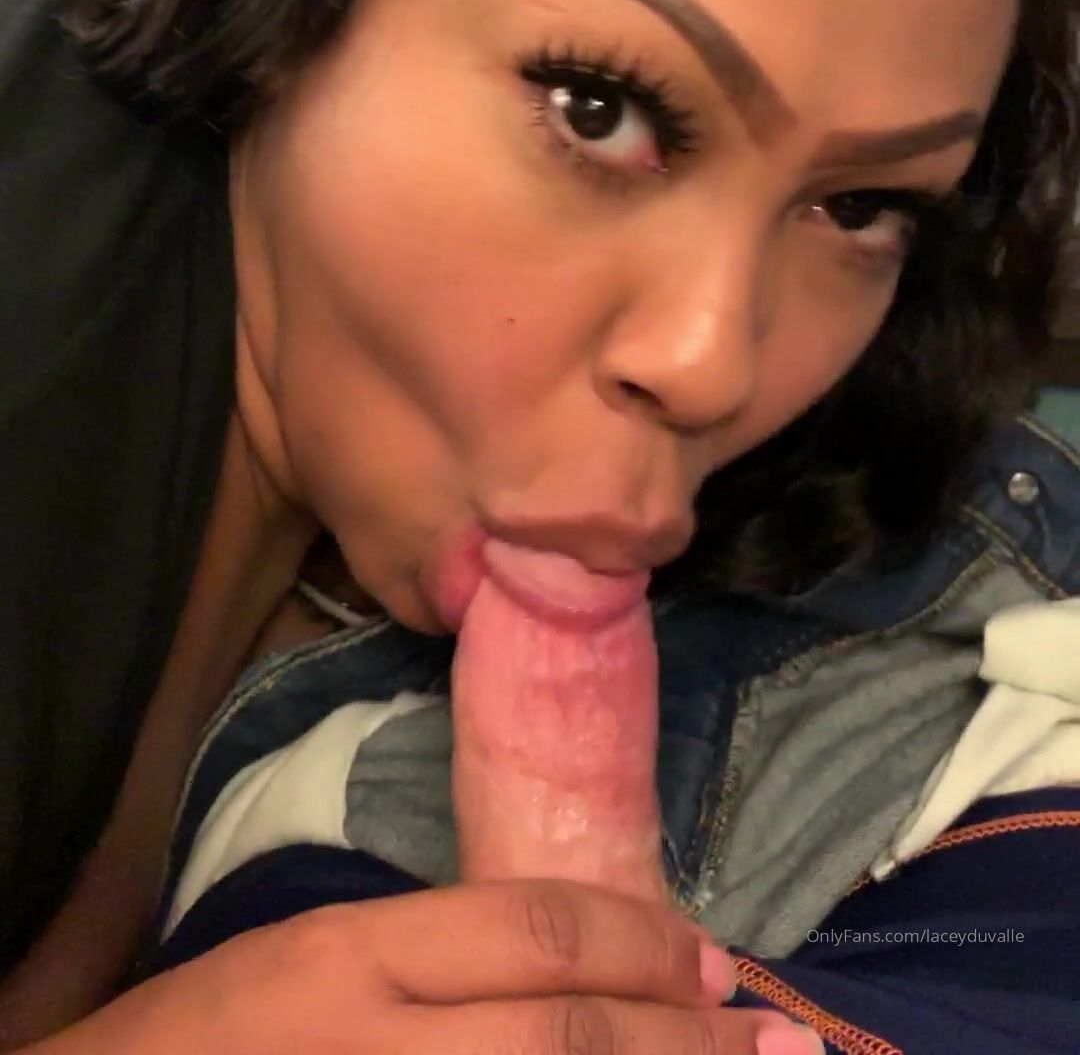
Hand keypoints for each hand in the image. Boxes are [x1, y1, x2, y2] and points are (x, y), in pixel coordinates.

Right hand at [37, 881, 821, 1054]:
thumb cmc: (203, 1042)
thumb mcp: (307, 961)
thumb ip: (431, 957)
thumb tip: (580, 959)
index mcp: (348, 956)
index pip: (525, 927)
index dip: (637, 938)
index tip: (708, 953)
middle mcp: (374, 1041)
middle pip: (564, 1033)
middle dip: (685, 1038)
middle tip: (774, 1038)